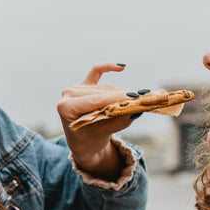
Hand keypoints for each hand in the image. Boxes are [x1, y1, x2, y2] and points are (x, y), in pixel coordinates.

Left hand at [57, 62, 133, 178]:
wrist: (81, 142)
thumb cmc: (88, 140)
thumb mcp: (101, 134)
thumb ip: (117, 121)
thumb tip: (136, 110)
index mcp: (66, 107)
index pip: (94, 101)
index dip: (116, 98)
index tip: (135, 97)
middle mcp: (68, 94)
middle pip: (100, 93)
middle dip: (121, 96)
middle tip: (143, 99)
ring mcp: (75, 88)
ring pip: (104, 88)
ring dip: (121, 93)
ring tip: (138, 98)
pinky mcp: (83, 84)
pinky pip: (97, 72)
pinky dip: (108, 67)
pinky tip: (122, 67)